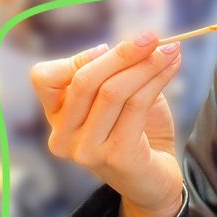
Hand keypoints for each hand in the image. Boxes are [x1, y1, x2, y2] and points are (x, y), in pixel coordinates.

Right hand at [30, 33, 185, 216]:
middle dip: (122, 53)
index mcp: (56, 118)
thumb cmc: (136, 131)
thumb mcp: (118, 95)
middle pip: (84, 80)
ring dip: (146, 64)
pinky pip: (136, 105)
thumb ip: (113, 72)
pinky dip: (157, 79)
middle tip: (152, 37)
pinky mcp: (116, 157)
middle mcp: (63, 137)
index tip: (110, 47)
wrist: (156, 179)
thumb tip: (129, 43)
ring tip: (170, 49)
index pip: (44, 77)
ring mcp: (86, 150)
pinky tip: (173, 65)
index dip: (77, 58)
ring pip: (113, 91)